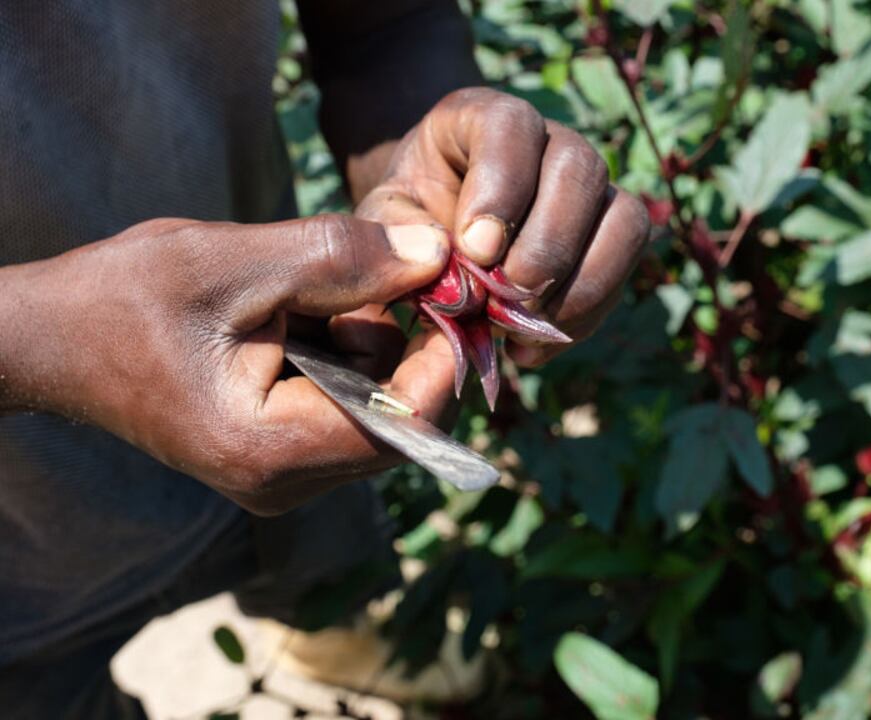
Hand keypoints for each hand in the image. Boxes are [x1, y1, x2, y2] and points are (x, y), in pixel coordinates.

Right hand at [0, 215, 457, 513]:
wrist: (52, 337)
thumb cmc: (124, 297)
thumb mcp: (233, 261)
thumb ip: (341, 259)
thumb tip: (440, 255)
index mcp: (267, 451)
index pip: (406, 422)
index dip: (443, 355)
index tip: (445, 286)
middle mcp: (282, 485)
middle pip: (404, 422)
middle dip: (406, 345)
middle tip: (375, 275)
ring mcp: (282, 478)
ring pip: (383, 411)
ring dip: (371, 346)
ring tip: (304, 302)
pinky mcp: (280, 459)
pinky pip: (353, 408)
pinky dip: (347, 357)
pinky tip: (297, 324)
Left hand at [354, 87, 650, 366]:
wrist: (434, 243)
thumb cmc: (408, 222)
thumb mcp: (384, 221)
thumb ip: (397, 233)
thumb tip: (444, 260)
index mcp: (483, 118)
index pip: (512, 127)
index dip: (501, 189)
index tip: (475, 250)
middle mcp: (550, 142)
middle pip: (580, 169)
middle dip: (547, 245)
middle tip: (506, 297)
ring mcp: (590, 189)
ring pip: (623, 218)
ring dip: (581, 283)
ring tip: (524, 324)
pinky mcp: (611, 236)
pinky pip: (624, 267)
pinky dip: (585, 314)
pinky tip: (532, 345)